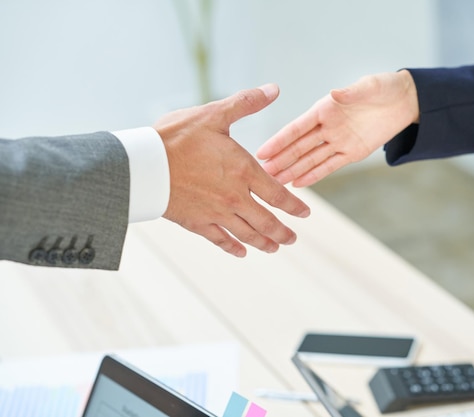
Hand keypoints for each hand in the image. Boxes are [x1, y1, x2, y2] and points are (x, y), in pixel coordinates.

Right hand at [154, 84, 310, 257]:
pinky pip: (219, 239)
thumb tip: (273, 89)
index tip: (304, 213)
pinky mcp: (196, 222)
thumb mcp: (214, 114)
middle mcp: (234, 197)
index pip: (278, 194)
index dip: (294, 206)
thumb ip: (246, 103)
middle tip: (292, 239)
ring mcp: (216, 212)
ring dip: (263, 243)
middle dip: (282, 232)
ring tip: (274, 249)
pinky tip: (241, 252)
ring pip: (247, 234)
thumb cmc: (176, 137)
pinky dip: (232, 247)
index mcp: (243, 171)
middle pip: (266, 221)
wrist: (143, 164)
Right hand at [257, 70, 418, 186]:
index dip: (279, 141)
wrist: (404, 101)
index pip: (297, 128)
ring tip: (274, 183)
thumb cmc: (384, 88)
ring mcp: (338, 141)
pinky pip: (330, 166)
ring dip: (293, 171)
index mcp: (325, 109)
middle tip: (261, 175)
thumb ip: (351, 92)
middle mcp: (327, 127)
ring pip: (311, 160)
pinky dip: (314, 175)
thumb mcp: (369, 86)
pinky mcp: (352, 153)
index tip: (262, 152)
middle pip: (299, 147)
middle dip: (281, 161)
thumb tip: (335, 94)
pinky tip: (298, 184)